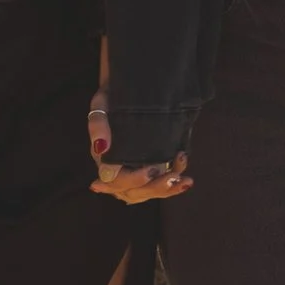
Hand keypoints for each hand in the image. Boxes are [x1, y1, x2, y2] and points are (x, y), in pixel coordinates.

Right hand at [89, 81, 191, 202]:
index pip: (115, 181)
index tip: (150, 170)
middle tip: (173, 177)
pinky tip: (186, 178)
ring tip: (184, 180)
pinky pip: (158, 184)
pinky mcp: (150, 168)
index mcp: (104, 160)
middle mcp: (118, 171)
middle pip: (133, 192)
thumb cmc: (110, 99)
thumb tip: (101, 147)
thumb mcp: (100, 105)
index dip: (132, 180)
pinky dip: (173, 185)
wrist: (125, 92)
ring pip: (148, 192)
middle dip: (155, 188)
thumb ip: (98, 125)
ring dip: (167, 190)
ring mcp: (134, 172)